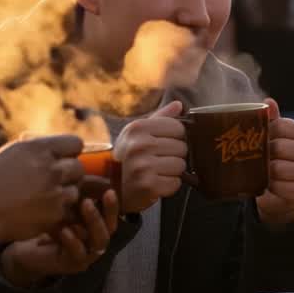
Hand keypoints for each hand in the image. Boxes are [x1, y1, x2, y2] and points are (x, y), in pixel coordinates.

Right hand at [0, 134, 84, 251]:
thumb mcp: (9, 155)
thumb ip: (35, 150)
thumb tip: (54, 147)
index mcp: (38, 148)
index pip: (75, 143)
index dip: (69, 153)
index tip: (60, 160)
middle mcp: (50, 168)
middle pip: (78, 168)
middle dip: (68, 175)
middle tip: (49, 183)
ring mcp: (55, 192)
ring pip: (75, 191)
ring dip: (63, 196)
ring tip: (39, 200)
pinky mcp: (55, 215)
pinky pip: (67, 212)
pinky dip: (57, 214)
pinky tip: (38, 214)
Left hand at [0, 190, 119, 287]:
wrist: (25, 248)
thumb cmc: (45, 223)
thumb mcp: (61, 206)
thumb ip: (75, 194)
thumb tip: (81, 169)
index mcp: (96, 226)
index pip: (112, 215)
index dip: (113, 204)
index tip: (109, 189)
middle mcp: (95, 241)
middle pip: (110, 228)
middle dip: (105, 212)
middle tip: (92, 198)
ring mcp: (86, 255)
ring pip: (99, 242)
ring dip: (93, 223)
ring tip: (83, 206)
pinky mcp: (72, 265)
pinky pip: (78, 254)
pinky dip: (73, 241)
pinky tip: (65, 230)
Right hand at [114, 100, 187, 214]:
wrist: (111, 188)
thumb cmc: (128, 158)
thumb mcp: (137, 134)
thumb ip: (160, 118)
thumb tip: (178, 105)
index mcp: (137, 128)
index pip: (178, 127)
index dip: (175, 137)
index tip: (162, 144)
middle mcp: (138, 145)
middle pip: (182, 147)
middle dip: (174, 155)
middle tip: (157, 161)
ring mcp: (143, 166)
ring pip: (180, 165)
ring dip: (172, 171)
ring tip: (156, 172)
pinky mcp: (148, 186)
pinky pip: (175, 182)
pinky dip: (169, 186)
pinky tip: (155, 183)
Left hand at [255, 99, 293, 224]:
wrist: (284, 193)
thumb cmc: (279, 160)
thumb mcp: (276, 138)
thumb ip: (272, 120)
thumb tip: (269, 101)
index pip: (281, 125)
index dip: (265, 132)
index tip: (258, 139)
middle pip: (278, 146)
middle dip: (263, 154)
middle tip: (257, 159)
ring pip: (277, 168)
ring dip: (265, 172)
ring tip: (263, 173)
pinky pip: (279, 186)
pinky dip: (270, 187)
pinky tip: (270, 186)